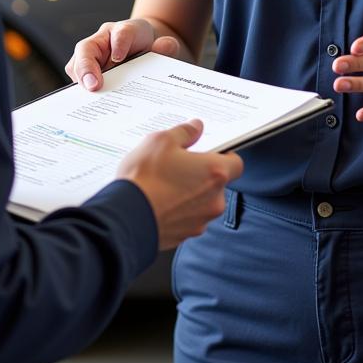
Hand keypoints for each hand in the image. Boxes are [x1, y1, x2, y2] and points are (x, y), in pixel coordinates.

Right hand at [65, 18, 180, 91]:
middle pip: (86, 48)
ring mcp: (90, 57)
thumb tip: (167, 46)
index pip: (122, 33)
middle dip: (87, 68)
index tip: (118, 57)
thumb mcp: (161, 47)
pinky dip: (82, 94)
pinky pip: (77, 82)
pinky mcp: (85, 73)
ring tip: (89, 100)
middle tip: (93, 86)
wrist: (141, 52)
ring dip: (81, 82)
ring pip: (76, 65)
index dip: (119, 43)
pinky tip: (90, 107)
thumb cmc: (149, 49)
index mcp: (124, 30)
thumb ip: (166, 47)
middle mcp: (102, 40)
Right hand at [117, 119, 243, 249]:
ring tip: (164, 184)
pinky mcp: (185, 235)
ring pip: (202, 202)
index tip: (209, 152)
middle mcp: (214, 199)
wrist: (126, 217)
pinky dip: (178, 211)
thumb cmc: (145, 179)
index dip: (224, 156)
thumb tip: (196, 127)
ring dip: (190, 194)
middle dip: (201, 175)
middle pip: (217, 184)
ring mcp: (200, 220)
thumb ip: (184, 132)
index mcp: (215, 173)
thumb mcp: (161, 141)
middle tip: (179, 166)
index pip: (236, 163)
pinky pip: (188, 218)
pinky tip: (159, 201)